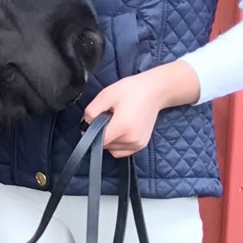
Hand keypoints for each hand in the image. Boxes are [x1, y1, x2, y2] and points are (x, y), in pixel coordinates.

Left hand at [83, 61, 198, 156]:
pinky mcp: (141, 145)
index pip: (97, 140)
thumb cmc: (131, 90)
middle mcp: (131, 139)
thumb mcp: (106, 95)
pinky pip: (121, 151)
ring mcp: (138, 144)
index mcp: (122, 127)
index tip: (96, 120)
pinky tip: (121, 130)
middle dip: (102, 132)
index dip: (92, 131)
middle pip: (105, 144)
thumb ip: (91, 111)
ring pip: (112, 149)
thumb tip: (86, 124)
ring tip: (117, 122)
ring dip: (110, 139)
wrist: (156, 91)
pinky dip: (117, 144)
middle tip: (109, 117)